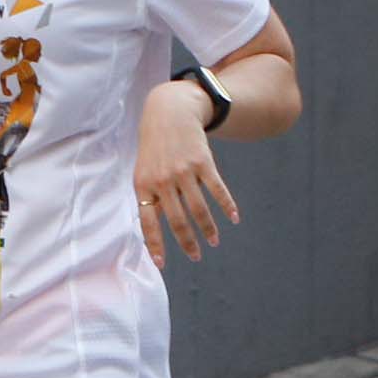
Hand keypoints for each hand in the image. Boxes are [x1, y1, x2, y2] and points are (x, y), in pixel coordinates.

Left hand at [135, 81, 237, 260]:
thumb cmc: (154, 148)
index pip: (148, 222)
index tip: (162, 265)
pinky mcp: (203, 162)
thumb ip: (149, 197)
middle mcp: (163, 180)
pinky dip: (227, 205)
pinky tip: (233, 217)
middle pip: (178, 220)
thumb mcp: (144, 170)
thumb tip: (156, 230)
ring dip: (208, 229)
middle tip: (196, 256)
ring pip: (199, 209)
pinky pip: (217, 189)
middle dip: (188, 243)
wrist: (169, 112)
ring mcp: (184, 171)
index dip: (155, 245)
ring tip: (214, 241)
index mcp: (144, 185)